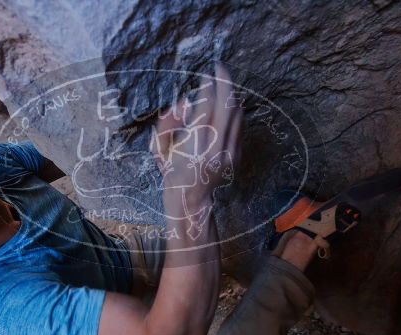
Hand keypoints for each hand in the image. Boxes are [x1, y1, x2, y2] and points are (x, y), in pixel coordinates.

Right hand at [151, 64, 242, 207]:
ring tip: (224, 83)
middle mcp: (215, 148)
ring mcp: (229, 153)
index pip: (205, 106)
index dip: (206, 87)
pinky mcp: (237, 156)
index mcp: (193, 146)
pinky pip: (240, 126)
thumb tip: (184, 103)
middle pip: (226, 105)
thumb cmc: (172, 173)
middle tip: (220, 68)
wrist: (192, 200)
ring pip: (237, 114)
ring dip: (231, 95)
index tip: (204, 77)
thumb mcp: (159, 149)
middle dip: (224, 82)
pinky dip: (236, 111)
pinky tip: (230, 104)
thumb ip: (167, 124)